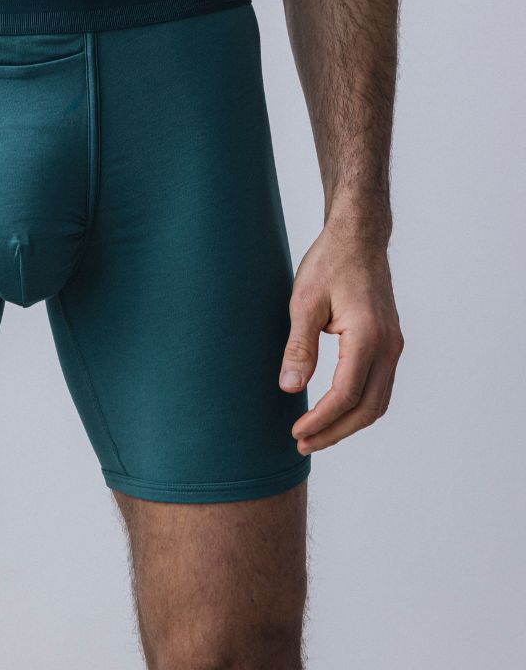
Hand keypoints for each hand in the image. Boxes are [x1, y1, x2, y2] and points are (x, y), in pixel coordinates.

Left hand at [278, 210, 403, 453]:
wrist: (359, 239)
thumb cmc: (329, 263)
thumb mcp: (304, 301)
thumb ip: (299, 346)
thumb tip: (289, 387)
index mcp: (368, 337)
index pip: (345, 394)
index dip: (321, 419)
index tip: (296, 432)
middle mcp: (388, 346)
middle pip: (367, 408)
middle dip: (335, 431)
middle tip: (303, 443)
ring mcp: (393, 346)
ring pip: (378, 402)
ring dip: (348, 423)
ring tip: (316, 435)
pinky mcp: (389, 343)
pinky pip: (379, 387)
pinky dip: (359, 406)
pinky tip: (335, 411)